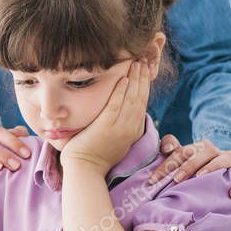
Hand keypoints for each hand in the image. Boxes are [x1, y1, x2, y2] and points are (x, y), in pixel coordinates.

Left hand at [61, 60, 150, 176]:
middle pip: (140, 98)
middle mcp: (130, 129)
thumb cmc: (93, 155)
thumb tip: (118, 108)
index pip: (142, 103)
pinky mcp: (106, 127)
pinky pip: (116, 105)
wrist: (85, 170)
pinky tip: (123, 78)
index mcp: (133, 131)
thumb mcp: (113, 139)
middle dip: (143, 77)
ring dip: (135, 79)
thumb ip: (118, 124)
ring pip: (131, 99)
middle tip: (144, 59)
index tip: (145, 70)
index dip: (144, 85)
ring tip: (137, 63)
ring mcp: (119, 128)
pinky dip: (120, 91)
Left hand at [151, 136, 230, 198]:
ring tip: (201, 177)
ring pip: (226, 159)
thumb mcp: (180, 162)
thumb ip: (170, 150)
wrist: (219, 181)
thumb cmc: (193, 172)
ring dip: (213, 167)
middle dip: (188, 165)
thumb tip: (165, 146)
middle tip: (176, 179)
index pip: (182, 151)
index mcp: (198, 148)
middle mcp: (215, 152)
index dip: (167, 163)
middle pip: (203, 152)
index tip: (153, 180)